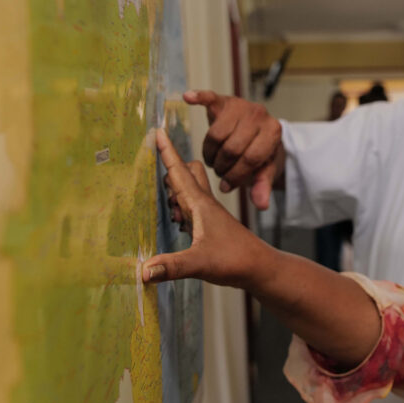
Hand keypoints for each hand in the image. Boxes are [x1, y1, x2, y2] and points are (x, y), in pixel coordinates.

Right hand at [142, 129, 265, 285]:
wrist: (260, 268)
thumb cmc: (235, 260)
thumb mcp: (200, 263)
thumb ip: (171, 267)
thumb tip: (143, 271)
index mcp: (200, 204)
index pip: (179, 171)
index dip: (167, 152)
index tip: (156, 131)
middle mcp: (204, 204)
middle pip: (185, 173)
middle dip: (170, 172)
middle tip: (161, 190)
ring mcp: (208, 213)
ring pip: (187, 189)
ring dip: (173, 194)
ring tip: (174, 218)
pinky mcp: (210, 224)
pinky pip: (190, 206)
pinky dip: (180, 209)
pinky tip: (179, 226)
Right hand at [184, 90, 284, 208]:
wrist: (260, 129)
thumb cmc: (262, 151)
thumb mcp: (266, 169)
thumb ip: (263, 185)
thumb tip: (262, 204)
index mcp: (273, 132)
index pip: (251, 158)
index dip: (237, 175)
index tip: (227, 185)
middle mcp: (258, 115)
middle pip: (232, 147)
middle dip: (223, 166)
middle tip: (220, 172)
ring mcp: (241, 106)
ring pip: (216, 134)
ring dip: (210, 152)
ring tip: (213, 160)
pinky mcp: (224, 100)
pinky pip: (209, 97)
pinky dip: (199, 97)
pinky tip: (188, 97)